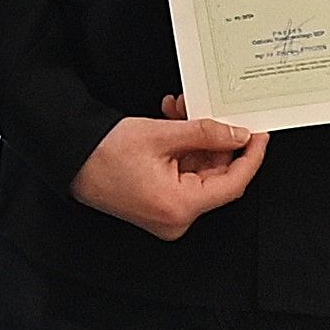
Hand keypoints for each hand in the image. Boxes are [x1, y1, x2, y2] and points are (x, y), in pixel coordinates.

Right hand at [71, 100, 269, 240]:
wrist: (70, 158)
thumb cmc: (103, 153)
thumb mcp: (162, 135)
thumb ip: (206, 134)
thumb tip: (238, 135)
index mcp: (180, 207)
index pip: (233, 183)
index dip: (251, 156)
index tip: (259, 135)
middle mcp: (176, 218)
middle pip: (217, 177)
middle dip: (215, 140)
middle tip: (211, 111)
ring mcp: (168, 213)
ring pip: (200, 172)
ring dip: (196, 140)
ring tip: (181, 111)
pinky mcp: (160, 205)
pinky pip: (185, 176)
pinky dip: (183, 150)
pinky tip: (173, 125)